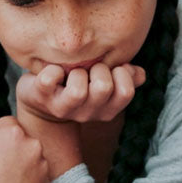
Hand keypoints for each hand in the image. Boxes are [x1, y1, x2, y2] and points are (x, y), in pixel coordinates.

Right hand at [0, 115, 49, 182]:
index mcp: (13, 133)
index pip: (7, 122)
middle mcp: (32, 144)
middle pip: (20, 138)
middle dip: (9, 146)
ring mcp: (42, 163)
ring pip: (30, 154)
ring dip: (20, 160)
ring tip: (5, 177)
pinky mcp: (47, 180)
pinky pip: (37, 171)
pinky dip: (28, 175)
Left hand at [16, 62, 146, 123]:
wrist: (42, 99)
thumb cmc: (79, 83)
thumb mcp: (105, 80)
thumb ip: (126, 77)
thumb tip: (139, 73)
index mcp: (107, 109)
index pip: (126, 92)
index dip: (122, 73)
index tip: (112, 68)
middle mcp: (88, 114)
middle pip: (103, 87)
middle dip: (99, 68)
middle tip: (90, 68)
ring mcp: (64, 108)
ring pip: (78, 90)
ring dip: (77, 71)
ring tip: (72, 71)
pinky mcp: (42, 97)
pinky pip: (49, 79)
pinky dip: (52, 69)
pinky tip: (54, 70)